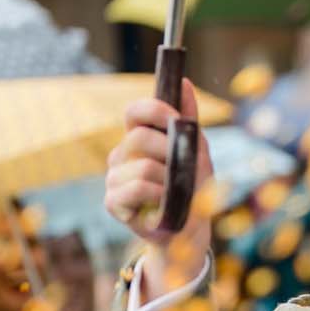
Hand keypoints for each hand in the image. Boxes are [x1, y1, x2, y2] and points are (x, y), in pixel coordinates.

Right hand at [105, 80, 213, 289]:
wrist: (189, 227)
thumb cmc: (191, 188)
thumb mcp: (196, 151)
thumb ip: (189, 120)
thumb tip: (186, 83)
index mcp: (139, 138)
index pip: (135, 111)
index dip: (154, 110)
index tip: (176, 120)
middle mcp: (121, 154)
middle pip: (139, 137)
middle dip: (169, 152)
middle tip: (182, 170)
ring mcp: (113, 178)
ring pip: (142, 167)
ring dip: (168, 181)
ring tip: (174, 193)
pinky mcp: (112, 201)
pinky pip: (136, 189)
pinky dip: (158, 196)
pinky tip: (163, 205)